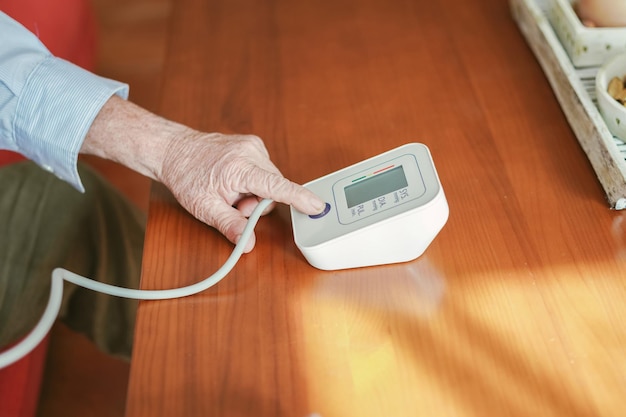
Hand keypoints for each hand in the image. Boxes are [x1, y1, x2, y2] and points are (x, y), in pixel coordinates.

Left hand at [82, 96, 323, 251]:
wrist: (173, 150)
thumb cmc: (186, 176)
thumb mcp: (204, 208)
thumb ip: (230, 225)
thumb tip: (248, 243)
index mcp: (240, 167)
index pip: (277, 186)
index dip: (299, 198)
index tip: (317, 206)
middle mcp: (251, 151)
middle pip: (275, 188)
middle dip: (258, 204)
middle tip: (234, 205)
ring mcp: (253, 145)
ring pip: (271, 181)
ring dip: (256, 193)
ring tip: (231, 192)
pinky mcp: (254, 145)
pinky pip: (265, 171)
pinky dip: (253, 182)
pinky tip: (234, 182)